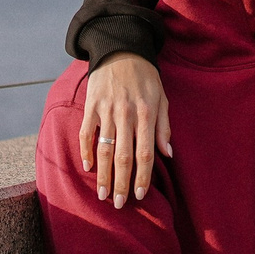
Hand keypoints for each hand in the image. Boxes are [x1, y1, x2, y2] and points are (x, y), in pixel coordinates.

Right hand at [77, 53, 171, 207]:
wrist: (121, 48)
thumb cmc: (146, 78)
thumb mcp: (162, 99)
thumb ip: (164, 127)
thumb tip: (168, 154)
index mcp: (147, 114)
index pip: (145, 153)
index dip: (142, 177)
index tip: (139, 196)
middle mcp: (127, 114)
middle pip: (123, 156)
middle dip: (120, 183)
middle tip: (118, 205)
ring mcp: (107, 110)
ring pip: (104, 149)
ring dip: (103, 174)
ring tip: (102, 195)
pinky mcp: (91, 106)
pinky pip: (86, 133)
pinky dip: (86, 151)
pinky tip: (89, 167)